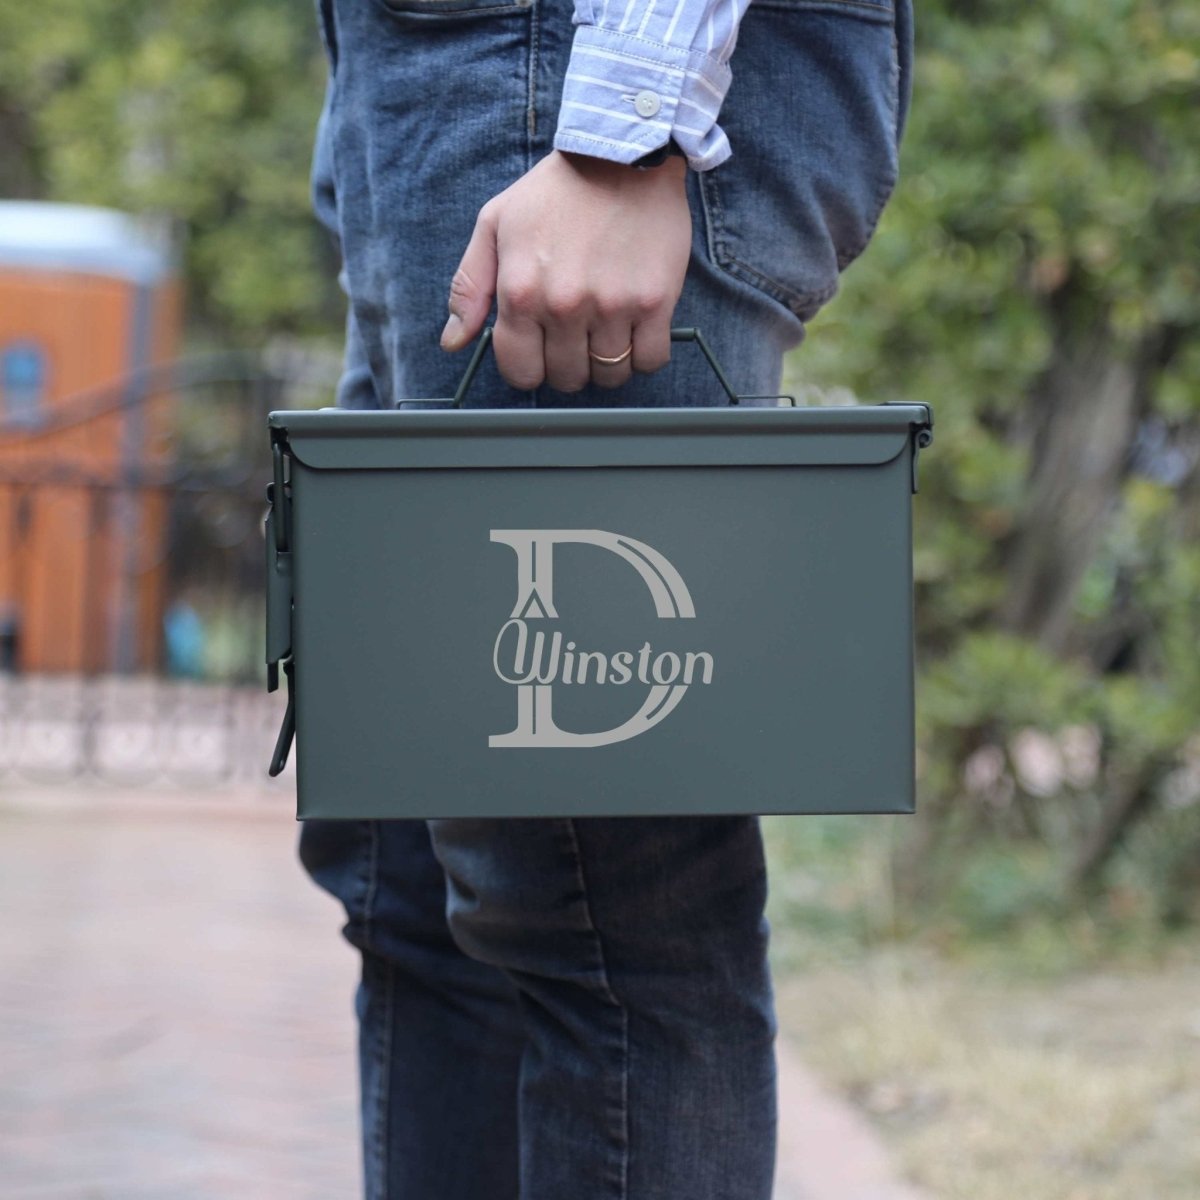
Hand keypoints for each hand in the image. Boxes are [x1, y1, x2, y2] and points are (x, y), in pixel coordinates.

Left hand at [440, 149, 690, 391]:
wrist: (623, 153)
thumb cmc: (556, 190)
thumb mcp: (495, 223)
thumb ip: (470, 286)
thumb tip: (453, 341)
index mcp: (521, 293)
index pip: (521, 373)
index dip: (530, 367)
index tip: (541, 349)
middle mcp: (565, 306)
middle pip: (567, 379)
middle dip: (569, 365)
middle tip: (576, 335)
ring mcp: (613, 306)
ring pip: (610, 376)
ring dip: (607, 363)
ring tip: (607, 331)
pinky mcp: (655, 301)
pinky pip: (651, 360)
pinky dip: (644, 354)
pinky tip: (636, 328)